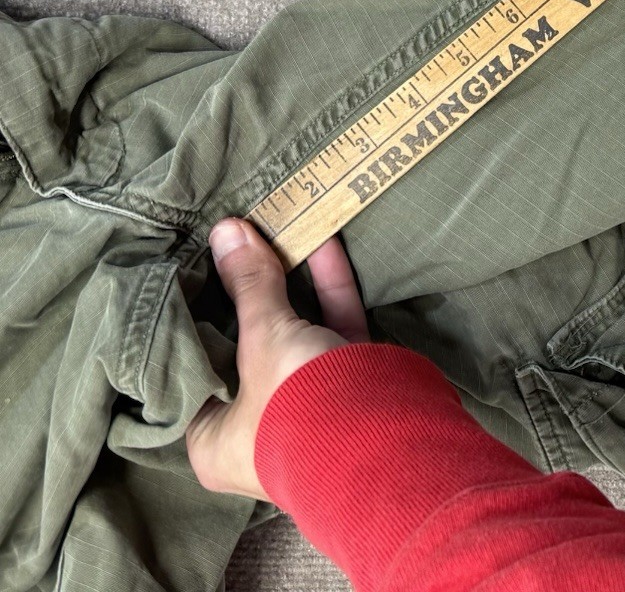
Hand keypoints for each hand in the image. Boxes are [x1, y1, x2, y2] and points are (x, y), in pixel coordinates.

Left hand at [185, 218, 370, 500]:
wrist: (384, 438)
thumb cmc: (296, 407)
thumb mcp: (264, 339)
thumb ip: (248, 285)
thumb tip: (225, 231)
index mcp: (214, 441)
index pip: (192, 373)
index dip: (192, 323)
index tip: (192, 277)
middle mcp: (257, 427)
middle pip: (245, 349)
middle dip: (247, 297)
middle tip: (236, 248)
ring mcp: (307, 402)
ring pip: (293, 333)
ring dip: (291, 284)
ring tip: (279, 233)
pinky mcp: (350, 381)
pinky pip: (332, 328)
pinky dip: (329, 289)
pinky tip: (325, 242)